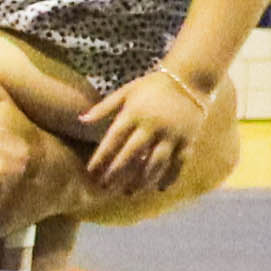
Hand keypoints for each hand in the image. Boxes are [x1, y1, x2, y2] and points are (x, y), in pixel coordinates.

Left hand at [76, 59, 211, 203]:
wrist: (190, 79)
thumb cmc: (152, 86)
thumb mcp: (126, 91)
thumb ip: (104, 107)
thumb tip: (81, 119)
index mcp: (134, 114)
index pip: (113, 140)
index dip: (101, 157)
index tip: (91, 172)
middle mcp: (152, 126)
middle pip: (132, 154)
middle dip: (117, 173)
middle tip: (105, 187)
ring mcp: (172, 134)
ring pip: (156, 162)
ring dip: (142, 180)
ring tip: (130, 192)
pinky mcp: (188, 139)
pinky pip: (179, 162)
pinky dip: (170, 176)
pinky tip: (160, 188)